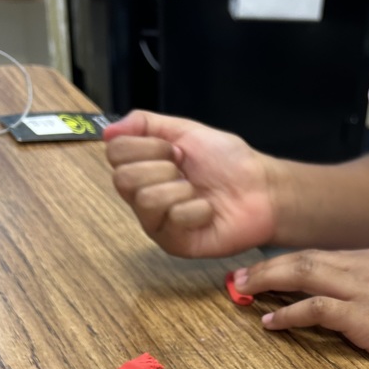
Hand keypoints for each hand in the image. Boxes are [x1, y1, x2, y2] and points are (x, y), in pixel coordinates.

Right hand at [104, 110, 276, 257]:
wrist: (261, 189)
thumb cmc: (228, 162)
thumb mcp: (185, 130)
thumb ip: (145, 124)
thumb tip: (107, 131)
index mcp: (143, 170)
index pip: (115, 154)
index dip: (146, 146)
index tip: (177, 149)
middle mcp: (144, 198)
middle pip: (122, 179)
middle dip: (161, 166)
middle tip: (186, 171)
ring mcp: (158, 224)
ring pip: (146, 199)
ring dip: (180, 188)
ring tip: (198, 191)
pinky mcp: (175, 244)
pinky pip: (173, 220)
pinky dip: (197, 209)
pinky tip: (208, 212)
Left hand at [233, 247, 368, 368]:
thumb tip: (336, 315)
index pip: (322, 256)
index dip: (287, 264)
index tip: (262, 273)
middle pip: (305, 258)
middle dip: (268, 267)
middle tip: (238, 278)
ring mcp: (367, 287)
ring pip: (304, 274)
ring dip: (268, 282)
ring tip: (242, 293)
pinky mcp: (365, 314)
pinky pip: (315, 308)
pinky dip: (289, 313)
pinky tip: (271, 322)